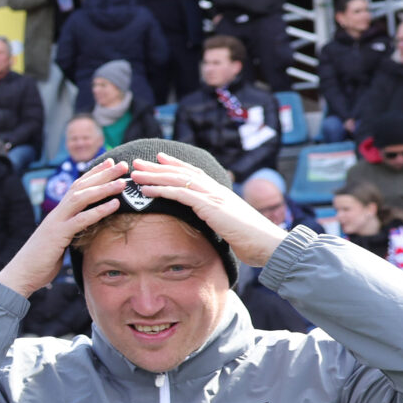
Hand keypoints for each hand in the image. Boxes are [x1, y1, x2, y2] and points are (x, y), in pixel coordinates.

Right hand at [0, 158, 130, 297]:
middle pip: (81, 186)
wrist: (22, 273)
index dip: (93, 174)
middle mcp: (58, 213)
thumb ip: (71, 232)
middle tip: (122, 165)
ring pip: (81, 198)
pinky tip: (114, 204)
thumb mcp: (60, 242)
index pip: (77, 187)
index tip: (109, 163)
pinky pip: (81, 219)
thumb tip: (84, 231)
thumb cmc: (41, 261)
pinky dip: (99, 211)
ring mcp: (57, 222)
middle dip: (103, 174)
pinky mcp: (58, 235)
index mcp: (58, 213)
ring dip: (103, 188)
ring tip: (122, 182)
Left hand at [126, 154, 288, 266]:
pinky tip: (146, 190)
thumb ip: (218, 220)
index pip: (194, 173)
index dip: (175, 164)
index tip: (158, 158)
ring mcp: (213, 196)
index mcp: (220, 192)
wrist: (268, 244)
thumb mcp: (231, 226)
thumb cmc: (253, 240)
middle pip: (181, 172)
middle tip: (136, 161)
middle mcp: (216, 189)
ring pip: (177, 180)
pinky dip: (161, 190)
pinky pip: (181, 195)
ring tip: (134, 173)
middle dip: (156, 166)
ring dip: (153, 176)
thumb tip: (211, 223)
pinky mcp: (210, 206)